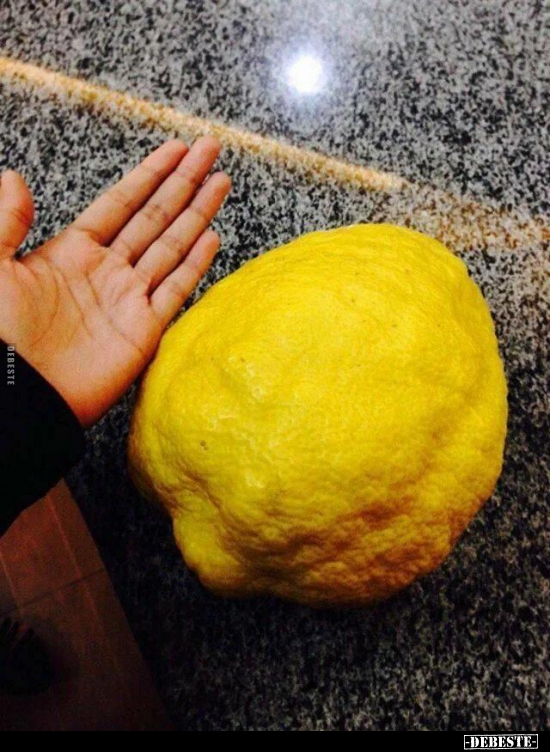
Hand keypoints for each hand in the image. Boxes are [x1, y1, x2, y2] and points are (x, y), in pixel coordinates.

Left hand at [0, 137, 230, 426]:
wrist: (20, 396)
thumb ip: (5, 223)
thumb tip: (11, 176)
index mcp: (72, 252)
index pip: (121, 202)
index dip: (149, 174)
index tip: (174, 149)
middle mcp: (107, 270)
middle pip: (154, 216)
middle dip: (183, 181)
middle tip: (209, 149)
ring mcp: (128, 299)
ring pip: (171, 246)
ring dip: (197, 214)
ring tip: (220, 182)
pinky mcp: (144, 331)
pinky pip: (175, 290)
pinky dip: (194, 265)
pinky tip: (211, 237)